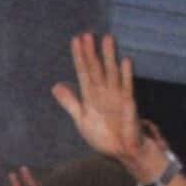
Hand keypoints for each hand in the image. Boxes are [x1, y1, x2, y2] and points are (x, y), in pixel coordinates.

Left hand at [51, 33, 150, 171]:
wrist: (123, 151)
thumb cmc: (105, 135)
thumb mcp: (82, 118)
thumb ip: (70, 102)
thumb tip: (55, 85)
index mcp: (91, 95)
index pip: (84, 72)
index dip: (79, 57)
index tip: (76, 40)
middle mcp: (104, 92)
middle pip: (96, 69)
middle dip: (91, 53)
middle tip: (87, 34)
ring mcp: (117, 97)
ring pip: (111, 73)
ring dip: (109, 57)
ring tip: (107, 39)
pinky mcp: (129, 106)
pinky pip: (127, 89)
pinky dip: (126, 76)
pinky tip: (126, 61)